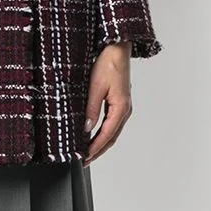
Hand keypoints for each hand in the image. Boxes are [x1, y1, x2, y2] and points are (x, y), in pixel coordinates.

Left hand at [82, 42, 132, 165]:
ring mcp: (124, 107)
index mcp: (121, 108)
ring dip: (101, 143)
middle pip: (111, 138)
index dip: (95, 148)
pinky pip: (112, 123)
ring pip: (113, 132)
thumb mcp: (95, 87)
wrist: (117, 49)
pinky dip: (104, 133)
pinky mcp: (120, 102)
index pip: (106, 135)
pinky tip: (94, 136)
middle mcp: (125, 110)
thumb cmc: (108, 64)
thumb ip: (91, 109)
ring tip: (88, 152)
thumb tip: (87, 129)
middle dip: (98, 151)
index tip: (84, 157)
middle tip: (85, 160)